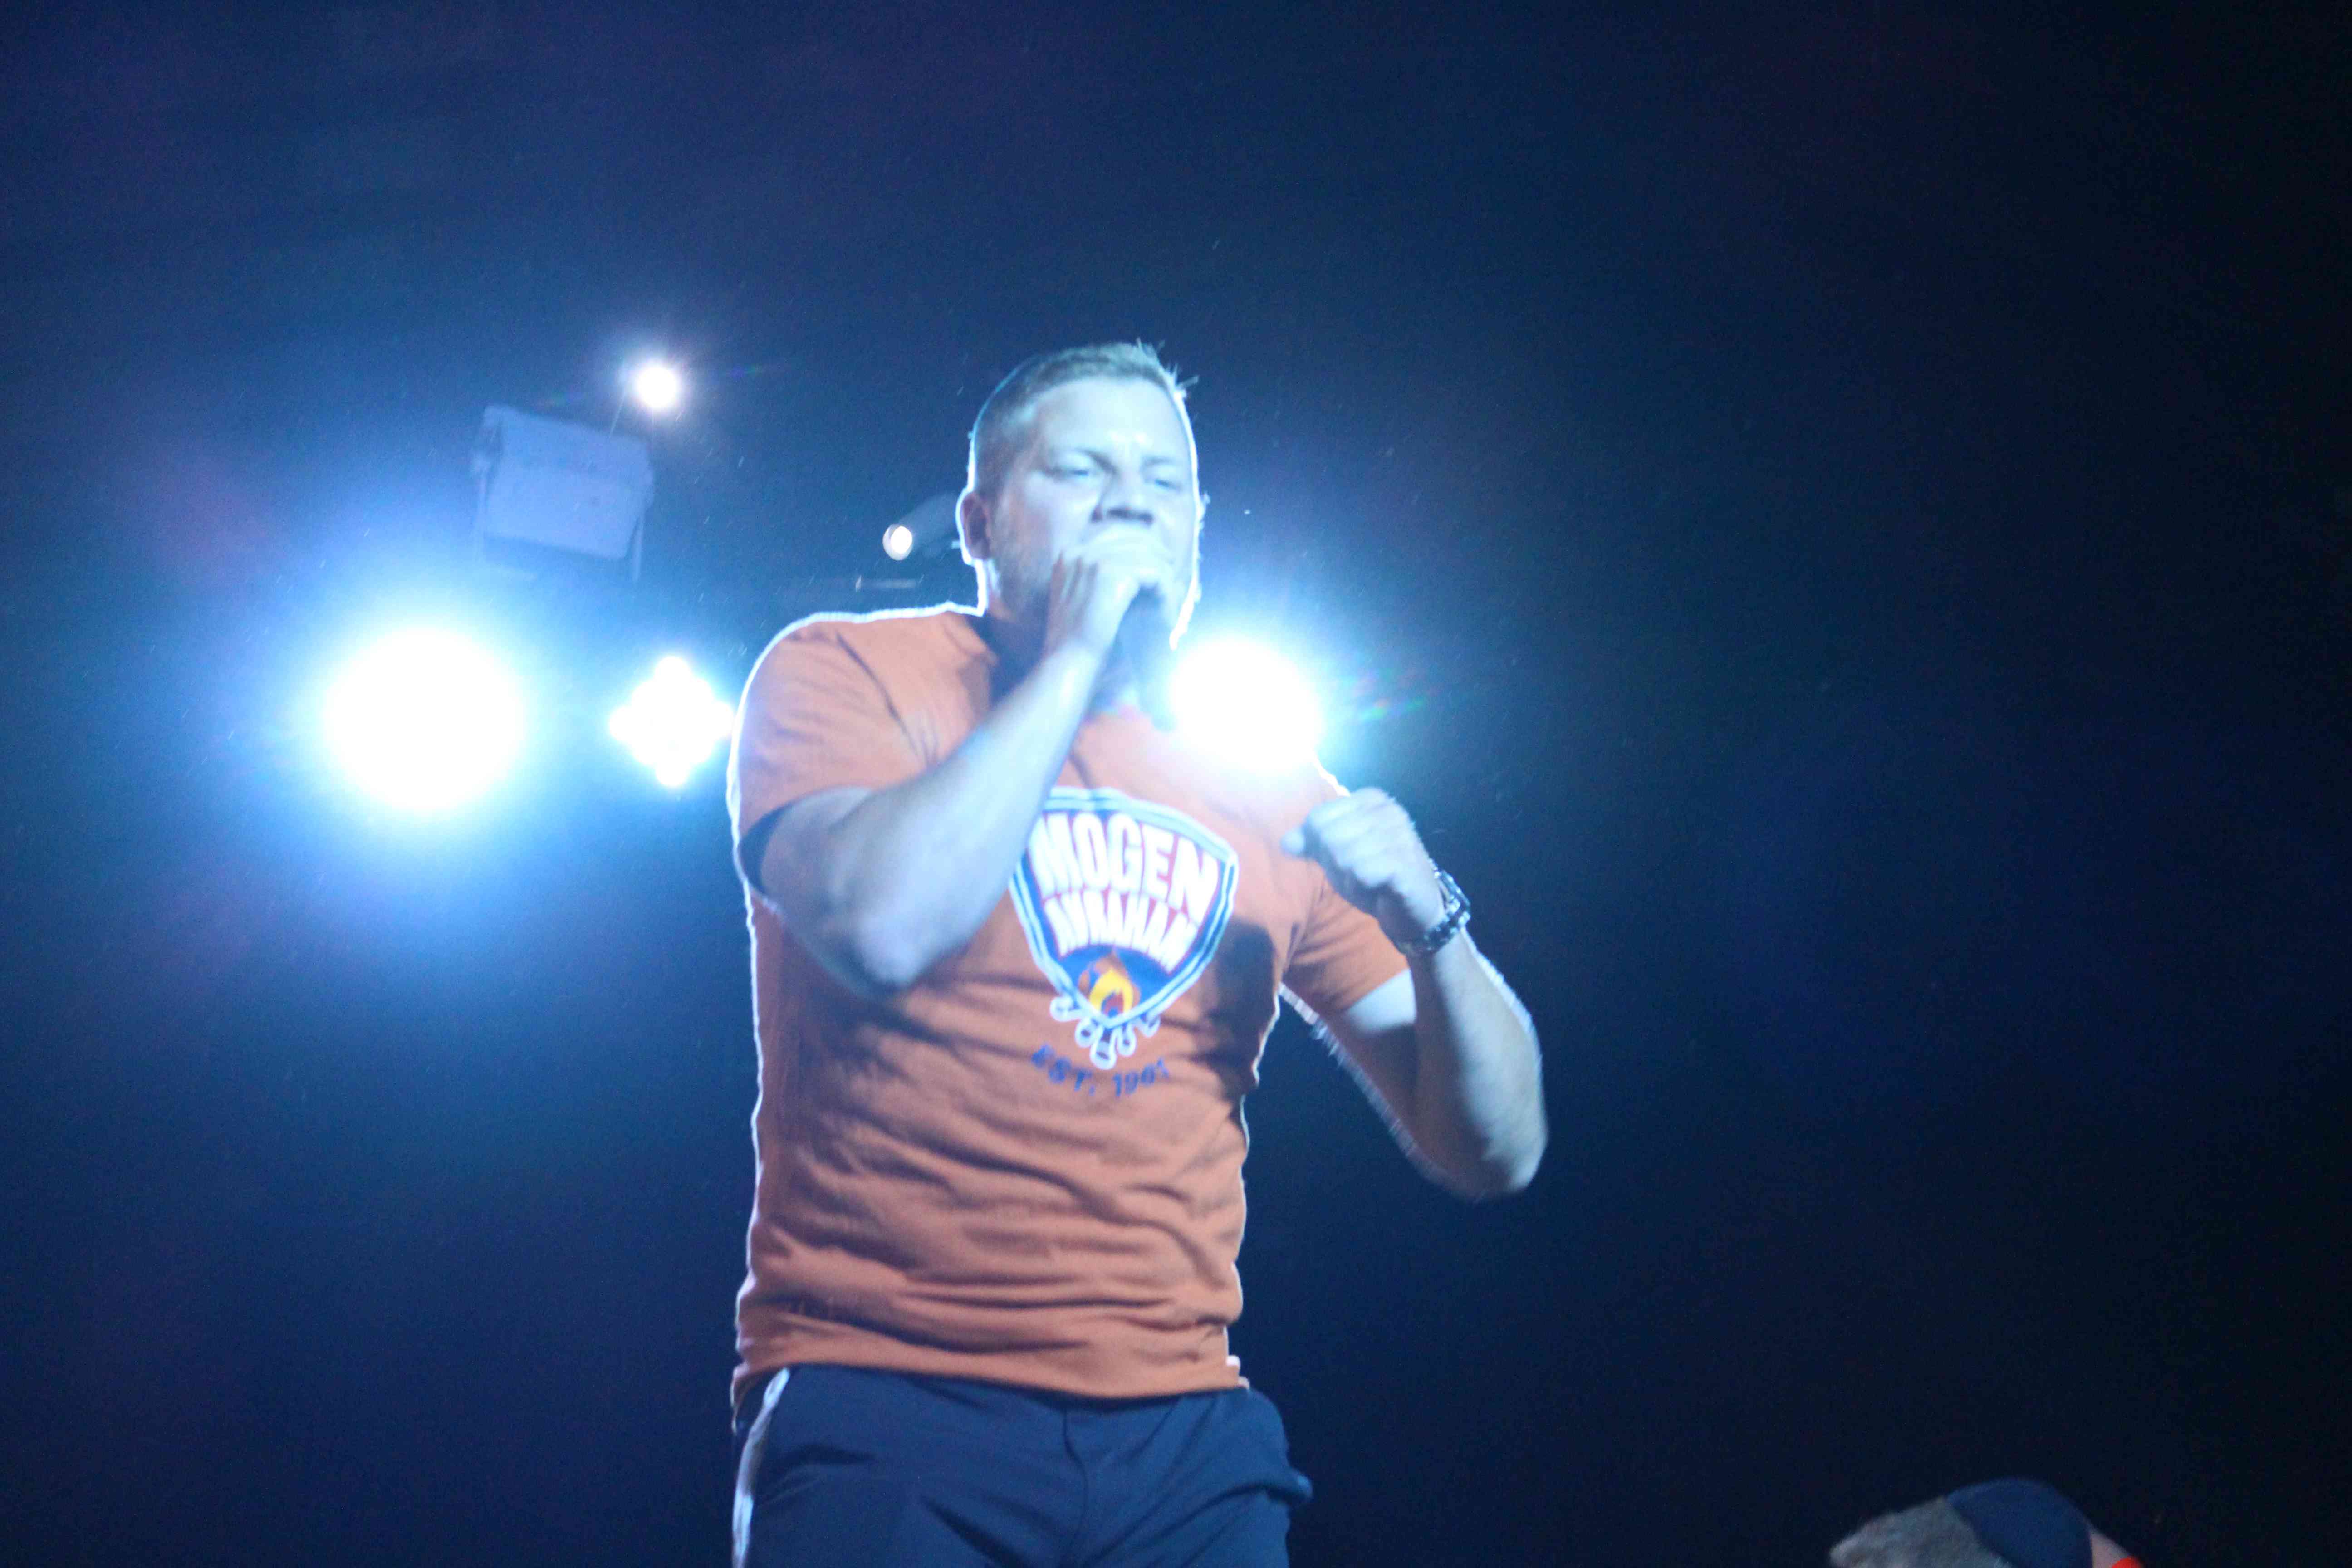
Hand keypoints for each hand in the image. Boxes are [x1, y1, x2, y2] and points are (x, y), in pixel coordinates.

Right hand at [1041, 527, 1173, 666]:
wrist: (1070, 662)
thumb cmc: (1080, 637)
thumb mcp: (1084, 595)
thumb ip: (1103, 571)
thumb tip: (1139, 552)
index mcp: (1068, 553)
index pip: (1113, 530)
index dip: (1140, 540)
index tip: (1157, 556)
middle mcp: (1077, 550)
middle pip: (1132, 535)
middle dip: (1156, 550)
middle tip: (1171, 566)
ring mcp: (1092, 560)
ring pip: (1147, 553)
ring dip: (1163, 571)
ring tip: (1171, 589)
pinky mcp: (1110, 574)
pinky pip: (1153, 571)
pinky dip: (1165, 587)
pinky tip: (1168, 602)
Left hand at [1281, 789, 1446, 951]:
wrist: (1413, 909)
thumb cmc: (1374, 876)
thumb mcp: (1337, 855)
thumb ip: (1311, 844)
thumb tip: (1285, 842)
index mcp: (1370, 799)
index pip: (1318, 819)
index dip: (1322, 847)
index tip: (1348, 857)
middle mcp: (1388, 810)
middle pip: (1328, 837)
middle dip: (1336, 865)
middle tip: (1361, 873)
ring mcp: (1399, 833)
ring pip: (1343, 856)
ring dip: (1350, 879)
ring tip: (1371, 881)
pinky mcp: (1405, 861)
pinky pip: (1362, 873)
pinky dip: (1363, 888)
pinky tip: (1380, 889)